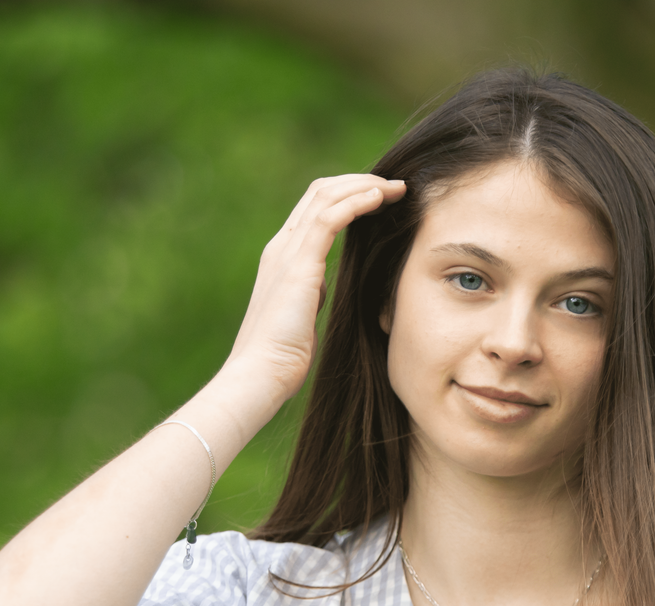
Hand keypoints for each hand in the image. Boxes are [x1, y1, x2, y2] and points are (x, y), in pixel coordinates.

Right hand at [224, 174, 406, 401]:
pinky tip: (380, 198)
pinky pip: (331, 217)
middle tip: (393, 186)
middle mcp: (281, 247)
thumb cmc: (281, 355)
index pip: (314, 207)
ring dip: (365, 186)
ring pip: (326, 196)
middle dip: (359, 182)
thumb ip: (310, 291)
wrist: (259, 373)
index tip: (380, 199)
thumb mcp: (300, 313)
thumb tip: (322, 284)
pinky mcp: (299, 264)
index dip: (347, 195)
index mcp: (281, 257)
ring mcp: (287, 252)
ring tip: (395, 188)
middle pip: (320, 192)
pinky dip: (358, 201)